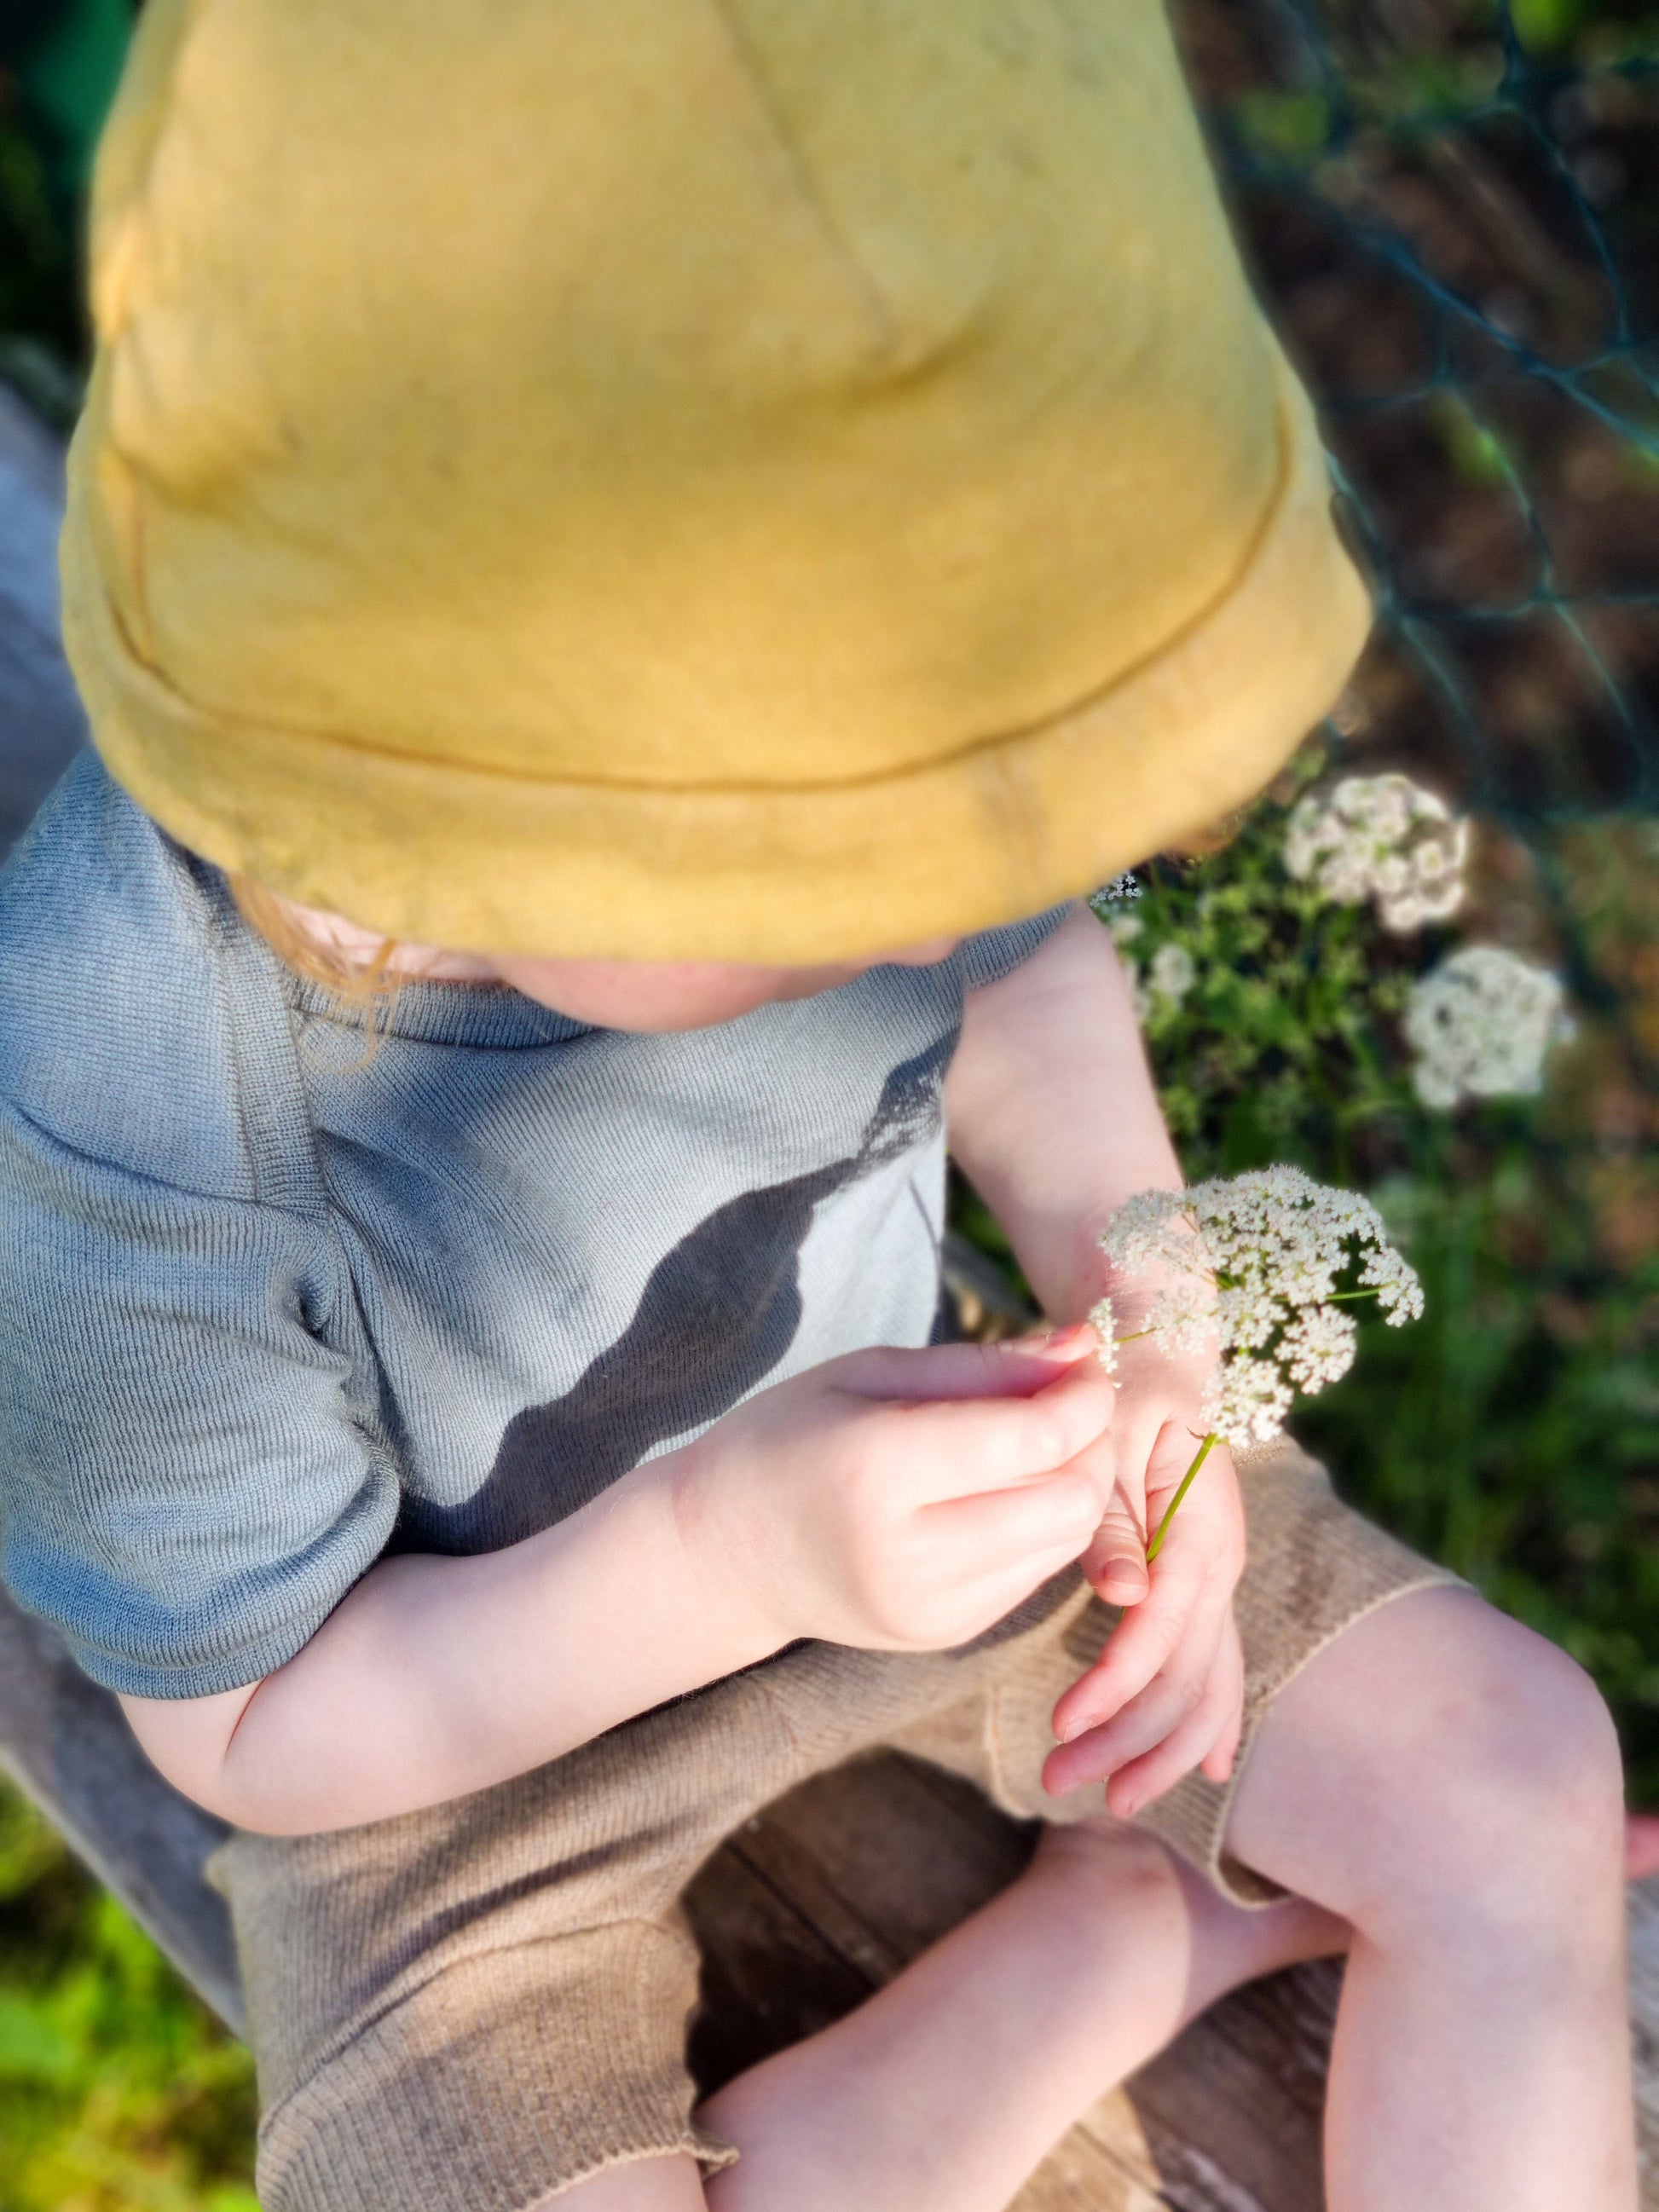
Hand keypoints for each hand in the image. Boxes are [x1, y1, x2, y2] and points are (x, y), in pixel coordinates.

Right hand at [667, 1330, 1117, 1654]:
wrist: (723, 1554)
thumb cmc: (789, 1439)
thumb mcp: (869, 1375)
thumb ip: (981, 1364)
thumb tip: (1081, 1346)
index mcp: (878, 1467)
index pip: (1036, 1436)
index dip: (1084, 1393)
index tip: (1083, 1359)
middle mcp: (908, 1551)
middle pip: (1068, 1499)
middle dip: (1093, 1441)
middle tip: (1069, 1399)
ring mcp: (929, 1606)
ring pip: (1065, 1542)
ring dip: (1079, 1484)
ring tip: (1040, 1442)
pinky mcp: (945, 1634)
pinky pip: (1036, 1573)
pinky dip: (1044, 1525)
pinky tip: (1007, 1492)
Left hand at [1039, 1335, 1246, 1816]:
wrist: (1154, 1334)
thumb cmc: (1118, 1377)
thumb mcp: (1107, 1432)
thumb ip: (1112, 1514)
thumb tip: (1125, 1597)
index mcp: (1201, 1523)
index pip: (1162, 1628)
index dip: (1115, 1685)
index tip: (1062, 1726)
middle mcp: (1220, 1557)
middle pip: (1190, 1673)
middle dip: (1132, 1740)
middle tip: (1062, 1781)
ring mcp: (1215, 1571)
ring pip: (1206, 1679)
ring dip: (1159, 1744)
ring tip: (1112, 1800)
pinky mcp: (1199, 1576)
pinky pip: (1212, 1659)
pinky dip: (1204, 1715)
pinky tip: (1201, 1767)